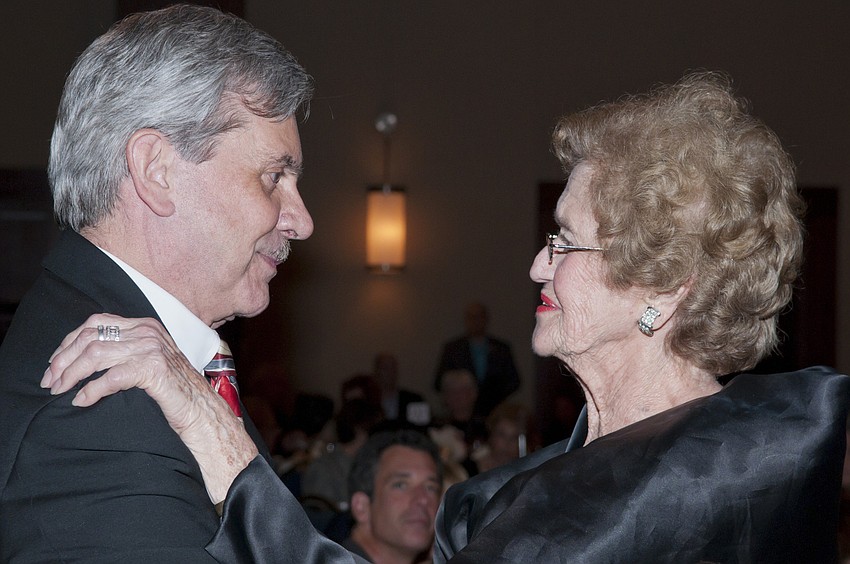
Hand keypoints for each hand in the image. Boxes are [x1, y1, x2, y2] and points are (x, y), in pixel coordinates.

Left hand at [41, 313, 257, 503]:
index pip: (96, 322)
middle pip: (91, 337)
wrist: (202, 411)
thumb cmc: (172, 391)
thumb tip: (81, 356)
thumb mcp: (146, 361)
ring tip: (59, 390)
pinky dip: (91, 390)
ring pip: (96, 354)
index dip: (70, 340)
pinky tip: (82, 400)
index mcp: (144, 325)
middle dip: (63, 360)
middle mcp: (147, 331)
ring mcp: (151, 348)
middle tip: (49, 381)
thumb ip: (123, 351)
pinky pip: (111, 377)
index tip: (54, 362)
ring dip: (71, 374)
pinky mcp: (153, 369)